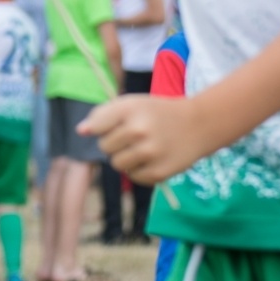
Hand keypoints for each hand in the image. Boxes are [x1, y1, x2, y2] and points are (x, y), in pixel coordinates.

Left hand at [78, 94, 206, 184]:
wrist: (198, 124)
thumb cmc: (158, 113)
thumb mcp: (133, 104)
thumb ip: (104, 115)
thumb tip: (80, 131)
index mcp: (130, 108)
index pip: (97, 125)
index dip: (101, 128)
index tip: (113, 126)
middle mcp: (139, 130)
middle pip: (105, 147)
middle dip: (114, 144)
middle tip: (132, 137)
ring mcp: (150, 152)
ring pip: (117, 164)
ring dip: (125, 159)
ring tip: (142, 149)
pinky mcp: (159, 172)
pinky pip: (134, 177)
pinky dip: (139, 171)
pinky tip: (152, 159)